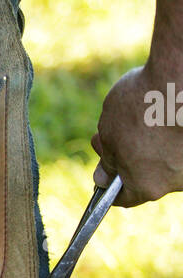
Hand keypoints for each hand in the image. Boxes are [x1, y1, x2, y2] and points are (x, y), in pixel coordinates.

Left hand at [91, 63, 182, 206]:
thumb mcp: (110, 132)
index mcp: (146, 186)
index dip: (110, 187)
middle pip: (148, 176)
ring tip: (143, 116)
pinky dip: (171, 132)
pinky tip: (163, 112)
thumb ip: (108, 159)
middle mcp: (175, 182)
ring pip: (166, 159)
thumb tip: (103, 177)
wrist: (180, 78)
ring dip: (152, 145)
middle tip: (115, 132)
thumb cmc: (140, 106)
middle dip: (129, 157)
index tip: (103, 175)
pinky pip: (179, 143)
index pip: (126, 198)